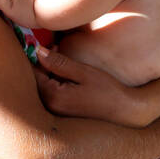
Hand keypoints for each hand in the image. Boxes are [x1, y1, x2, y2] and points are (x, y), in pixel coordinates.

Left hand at [30, 46, 148, 126]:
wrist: (124, 109)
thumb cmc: (107, 89)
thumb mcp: (83, 72)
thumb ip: (58, 62)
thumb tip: (38, 51)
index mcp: (53, 96)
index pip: (35, 72)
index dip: (42, 56)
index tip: (56, 46)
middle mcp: (51, 107)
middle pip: (37, 79)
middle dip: (46, 64)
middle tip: (61, 50)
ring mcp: (56, 111)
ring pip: (44, 86)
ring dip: (51, 72)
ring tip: (68, 63)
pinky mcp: (63, 112)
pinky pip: (52, 93)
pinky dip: (57, 82)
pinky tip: (72, 77)